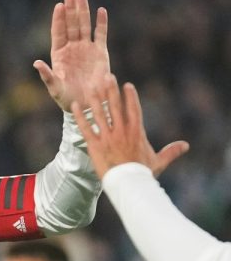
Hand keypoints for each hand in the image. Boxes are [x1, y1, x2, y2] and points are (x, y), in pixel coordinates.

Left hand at [34, 0, 109, 111]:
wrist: (86, 105)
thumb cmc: (66, 98)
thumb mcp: (54, 87)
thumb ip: (46, 75)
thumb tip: (36, 62)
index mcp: (59, 54)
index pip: (58, 32)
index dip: (58, 19)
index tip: (59, 5)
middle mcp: (72, 49)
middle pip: (71, 25)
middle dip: (71, 10)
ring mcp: (86, 49)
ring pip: (84, 26)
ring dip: (83, 11)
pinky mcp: (100, 53)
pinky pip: (101, 34)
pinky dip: (101, 23)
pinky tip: (101, 11)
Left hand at [71, 75, 188, 178]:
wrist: (127, 184)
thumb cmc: (142, 174)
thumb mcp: (158, 162)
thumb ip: (171, 151)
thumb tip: (186, 145)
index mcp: (136, 132)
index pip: (134, 109)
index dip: (130, 97)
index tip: (127, 85)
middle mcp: (122, 131)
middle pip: (115, 107)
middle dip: (111, 91)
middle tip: (107, 76)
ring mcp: (108, 137)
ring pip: (99, 114)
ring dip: (94, 99)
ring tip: (90, 87)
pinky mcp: (95, 145)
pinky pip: (85, 128)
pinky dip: (79, 116)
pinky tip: (74, 106)